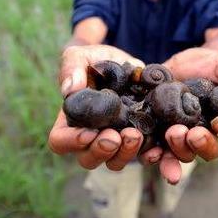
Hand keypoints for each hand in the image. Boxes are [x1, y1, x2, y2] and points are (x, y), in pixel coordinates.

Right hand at [48, 44, 145, 170]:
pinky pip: (143, 156)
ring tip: (136, 134)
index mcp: (71, 120)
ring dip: (125, 153)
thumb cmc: (95, 60)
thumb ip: (71, 68)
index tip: (89, 132)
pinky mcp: (138, 139)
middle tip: (116, 136)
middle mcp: (91, 137)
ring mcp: (115, 141)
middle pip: (88, 159)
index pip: (60, 141)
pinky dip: (149, 155)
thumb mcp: (81, 56)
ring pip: (115, 162)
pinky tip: (157, 149)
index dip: (71, 142)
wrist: (126, 63)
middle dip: (101, 151)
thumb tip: (69, 89)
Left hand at [140, 48, 217, 183]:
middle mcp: (206, 134)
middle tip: (193, 133)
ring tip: (173, 133)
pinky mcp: (160, 136)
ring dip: (179, 149)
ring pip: (185, 154)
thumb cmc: (207, 64)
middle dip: (202, 144)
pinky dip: (155, 156)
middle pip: (210, 150)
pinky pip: (158, 153)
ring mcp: (183, 138)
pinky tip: (153, 153)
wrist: (176, 64)